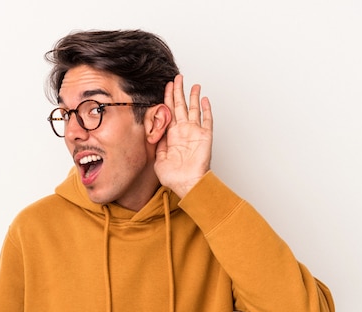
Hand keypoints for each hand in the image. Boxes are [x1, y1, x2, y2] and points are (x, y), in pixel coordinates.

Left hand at [155, 74, 212, 198]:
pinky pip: (207, 119)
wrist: (188, 184)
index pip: (169, 111)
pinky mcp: (205, 136)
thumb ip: (157, 143)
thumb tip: (154, 130)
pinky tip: (204, 99)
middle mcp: (183, 131)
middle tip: (177, 78)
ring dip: (193, 96)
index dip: (168, 98)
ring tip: (193, 84)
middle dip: (178, 91)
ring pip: (194, 109)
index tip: (166, 86)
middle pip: (180, 106)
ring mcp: (195, 132)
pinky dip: (206, 109)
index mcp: (172, 135)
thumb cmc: (174, 177)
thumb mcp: (158, 159)